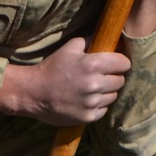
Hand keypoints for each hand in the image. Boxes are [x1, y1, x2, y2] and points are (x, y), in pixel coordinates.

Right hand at [0, 37, 131, 125]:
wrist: (31, 93)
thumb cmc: (51, 68)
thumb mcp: (70, 48)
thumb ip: (91, 41)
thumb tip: (111, 38)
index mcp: (93, 64)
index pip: (124, 64)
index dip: (119, 63)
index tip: (113, 65)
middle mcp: (95, 84)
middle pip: (120, 81)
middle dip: (112, 78)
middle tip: (100, 78)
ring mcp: (91, 103)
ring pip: (113, 96)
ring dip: (105, 93)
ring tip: (91, 91)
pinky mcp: (87, 117)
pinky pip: (103, 110)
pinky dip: (97, 106)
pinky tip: (85, 101)